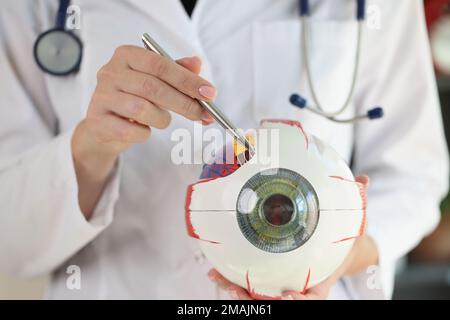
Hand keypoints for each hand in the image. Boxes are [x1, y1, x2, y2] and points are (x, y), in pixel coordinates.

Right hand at [72, 46, 214, 216]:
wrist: (104, 125)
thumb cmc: (135, 97)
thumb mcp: (156, 80)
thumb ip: (176, 71)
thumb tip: (197, 63)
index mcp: (126, 55)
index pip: (161, 64)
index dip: (188, 80)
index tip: (211, 94)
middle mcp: (110, 72)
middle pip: (153, 87)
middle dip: (184, 103)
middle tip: (203, 115)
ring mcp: (101, 97)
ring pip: (142, 109)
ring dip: (161, 119)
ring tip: (162, 119)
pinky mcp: (97, 121)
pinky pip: (131, 131)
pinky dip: (144, 134)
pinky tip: (143, 130)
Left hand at [208, 176, 377, 299]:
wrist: (337, 251)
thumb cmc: (343, 240)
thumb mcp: (353, 223)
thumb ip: (357, 204)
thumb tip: (365, 180)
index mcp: (321, 278)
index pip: (313, 296)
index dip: (300, 300)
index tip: (287, 297)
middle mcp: (300, 286)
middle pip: (278, 301)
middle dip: (258, 300)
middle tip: (239, 290)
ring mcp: (283, 284)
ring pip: (259, 296)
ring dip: (238, 291)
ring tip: (219, 278)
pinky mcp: (270, 278)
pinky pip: (250, 283)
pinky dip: (233, 279)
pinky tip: (215, 270)